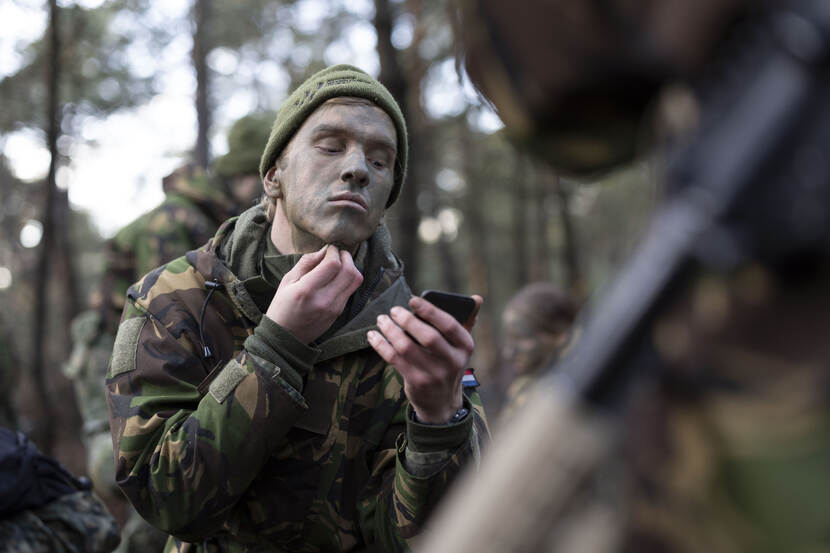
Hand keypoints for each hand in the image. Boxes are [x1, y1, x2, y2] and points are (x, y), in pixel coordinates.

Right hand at [265, 245, 363, 343]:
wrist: (285, 338)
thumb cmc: (282, 306)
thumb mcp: (287, 281)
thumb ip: (306, 263)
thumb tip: (324, 250)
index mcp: (307, 291)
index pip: (333, 264)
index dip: (333, 252)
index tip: (328, 249)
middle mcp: (324, 300)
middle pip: (350, 271)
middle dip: (346, 257)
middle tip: (337, 254)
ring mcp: (334, 308)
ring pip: (355, 280)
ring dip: (350, 267)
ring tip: (339, 264)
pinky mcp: (339, 313)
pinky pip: (351, 290)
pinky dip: (347, 279)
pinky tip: (337, 277)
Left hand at [367, 295, 482, 422]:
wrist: (442, 401)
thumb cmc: (448, 363)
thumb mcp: (461, 346)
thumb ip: (467, 320)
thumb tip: (476, 298)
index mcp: (465, 346)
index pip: (449, 325)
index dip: (430, 310)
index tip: (413, 300)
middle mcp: (453, 361)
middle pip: (428, 337)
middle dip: (408, 320)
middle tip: (394, 310)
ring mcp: (434, 374)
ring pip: (407, 348)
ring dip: (390, 331)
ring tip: (382, 320)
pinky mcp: (416, 382)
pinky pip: (394, 359)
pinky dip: (381, 345)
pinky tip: (373, 336)